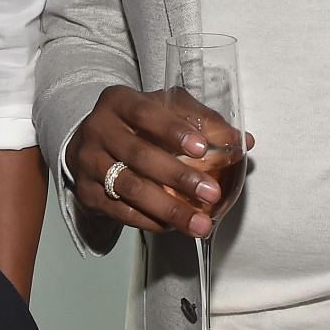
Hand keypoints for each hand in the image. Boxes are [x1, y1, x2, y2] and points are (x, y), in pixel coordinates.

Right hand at [67, 85, 250, 237]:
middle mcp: (98, 130)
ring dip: (169, 209)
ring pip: (130, 188)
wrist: (90, 145)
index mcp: (118, 102)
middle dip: (178, 176)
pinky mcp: (85, 193)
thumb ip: (203, 121)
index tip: (202, 148)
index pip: (145, 114)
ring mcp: (88, 162)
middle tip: (211, 194)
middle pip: (139, 155)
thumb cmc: (137, 125)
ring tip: (200, 224)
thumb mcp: (165, 111)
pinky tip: (173, 227)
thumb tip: (244, 141)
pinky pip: (120, 211)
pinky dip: (149, 221)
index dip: (173, 131)